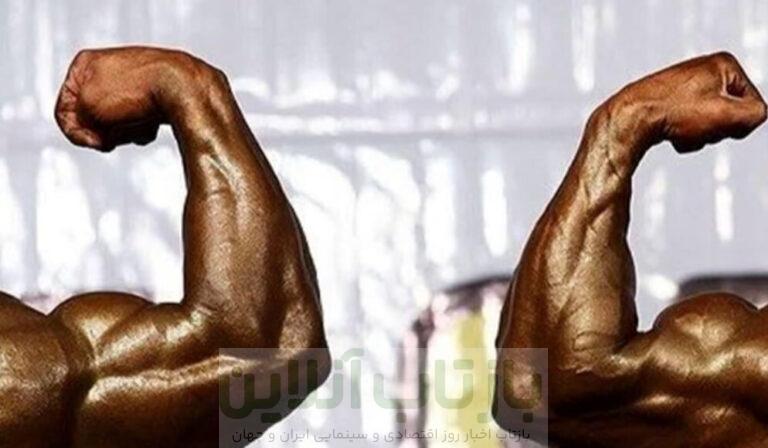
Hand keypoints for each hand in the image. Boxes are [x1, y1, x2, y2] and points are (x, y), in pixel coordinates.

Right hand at [54, 46, 199, 150]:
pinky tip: (153, 123)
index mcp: (84, 65)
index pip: (64, 110)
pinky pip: (139, 123)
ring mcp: (132, 84)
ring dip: (126, 132)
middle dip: (106, 131)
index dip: (76, 132)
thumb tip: (97, 132)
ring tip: (139, 122)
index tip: (95, 141)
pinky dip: (143, 129)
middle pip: (93, 119)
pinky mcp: (153, 97)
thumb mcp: (88, 108)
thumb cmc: (136, 92)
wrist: (183, 89)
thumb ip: (76, 120)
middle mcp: (108, 70)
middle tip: (119, 129)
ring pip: (117, 124)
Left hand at [613, 52, 766, 152]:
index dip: (737, 123)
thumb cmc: (673, 112)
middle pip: (730, 115)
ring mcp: (686, 87)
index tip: (715, 121)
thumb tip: (754, 116)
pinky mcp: (671, 102)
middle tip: (695, 126)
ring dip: (698, 135)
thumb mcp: (727, 115)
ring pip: (709, 124)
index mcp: (724, 64)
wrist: (629, 119)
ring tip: (679, 129)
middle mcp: (705, 70)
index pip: (754, 105)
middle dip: (715, 129)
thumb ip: (755, 115)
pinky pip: (690, 127)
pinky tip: (669, 133)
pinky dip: (683, 135)